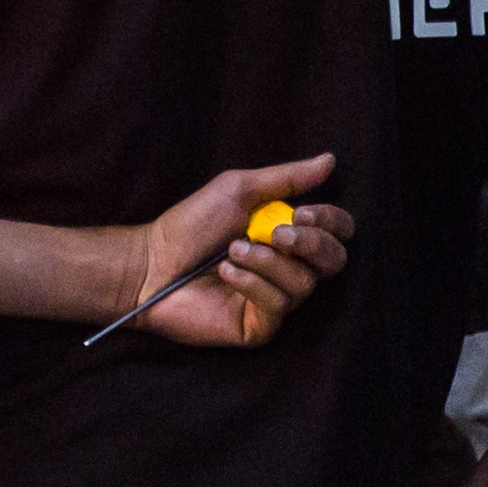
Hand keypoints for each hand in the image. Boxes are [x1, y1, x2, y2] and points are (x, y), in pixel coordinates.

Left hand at [133, 154, 350, 348]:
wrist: (150, 262)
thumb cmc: (190, 225)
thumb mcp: (238, 190)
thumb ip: (286, 178)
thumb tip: (329, 160)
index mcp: (289, 234)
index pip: (337, 231)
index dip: (330, 222)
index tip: (301, 213)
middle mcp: (289, 267)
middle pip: (334, 261)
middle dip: (309, 243)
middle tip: (275, 233)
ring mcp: (275, 299)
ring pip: (304, 284)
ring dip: (266, 262)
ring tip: (231, 251)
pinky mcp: (259, 326)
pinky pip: (278, 306)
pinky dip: (252, 284)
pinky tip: (226, 274)